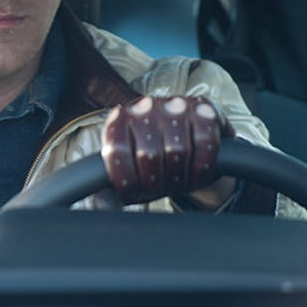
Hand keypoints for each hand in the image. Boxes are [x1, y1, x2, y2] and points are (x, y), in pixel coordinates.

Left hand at [100, 95, 235, 205]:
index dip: (127, 178)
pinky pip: (205, 142)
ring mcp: (173, 104)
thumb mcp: (129, 177)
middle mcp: (144, 106)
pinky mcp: (202, 108)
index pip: (116, 150)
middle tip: (159, 188)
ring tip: (176, 182)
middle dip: (155, 182)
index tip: (135, 191)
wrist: (188, 145)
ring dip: (179, 176)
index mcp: (118, 120)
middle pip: (148, 154)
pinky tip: (195, 173)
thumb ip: (110, 191)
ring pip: (177, 149)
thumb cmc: (152, 166)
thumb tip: (101, 203)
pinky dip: (201, 166)